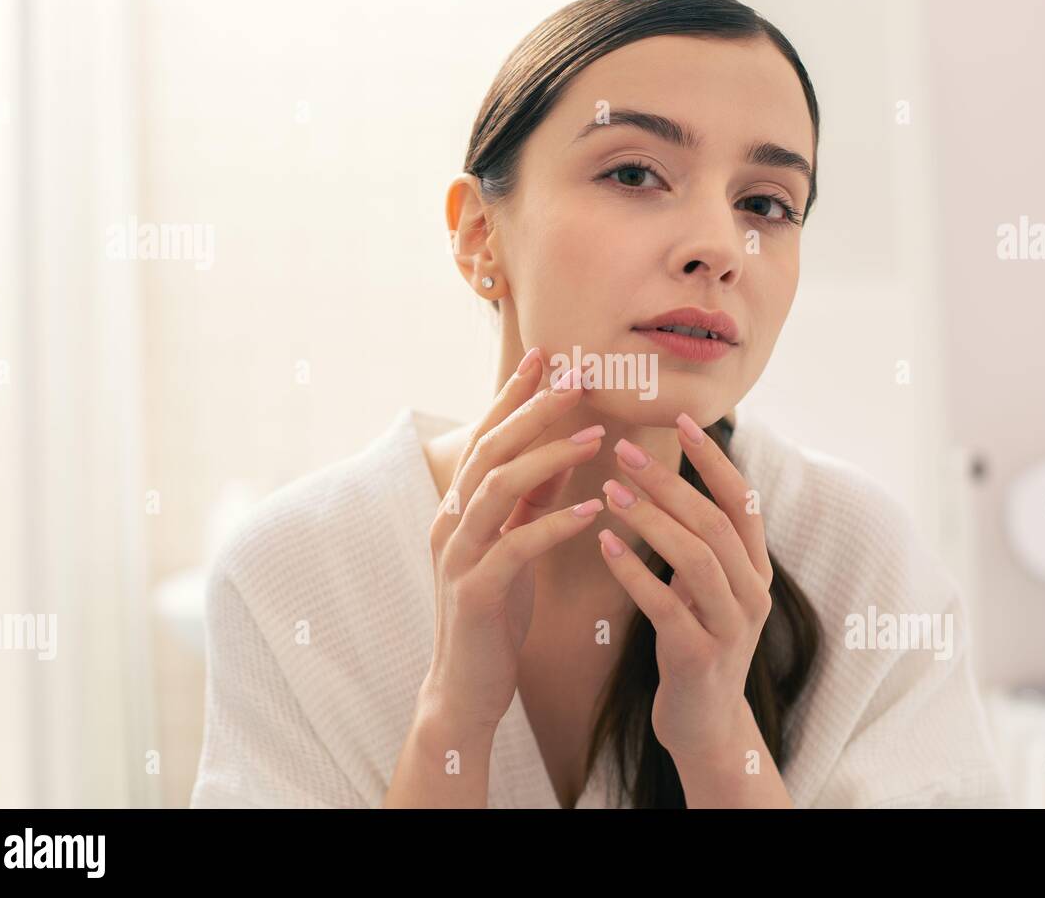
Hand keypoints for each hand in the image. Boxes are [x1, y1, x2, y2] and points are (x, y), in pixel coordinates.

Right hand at [420, 351, 604, 733]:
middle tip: (576, 378)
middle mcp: (450, 522)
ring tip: (594, 435)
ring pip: (497, 488)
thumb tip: (566, 449)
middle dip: (532, 410)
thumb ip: (533, 500)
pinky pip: (515, 547)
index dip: (512, 395)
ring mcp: (456, 557)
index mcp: (458, 507)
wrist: (465, 688)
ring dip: (548, 457)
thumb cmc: (494, 614)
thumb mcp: (515, 545)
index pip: (486, 436)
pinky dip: (554, 523)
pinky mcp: (474, 594)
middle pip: (489, 450)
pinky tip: (591, 510)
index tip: (545, 357)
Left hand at [595, 413, 772, 763]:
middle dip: (670, 481)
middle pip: (716, 523)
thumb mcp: (706, 590)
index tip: (681, 418)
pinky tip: (604, 545)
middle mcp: (753, 594)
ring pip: (697, 559)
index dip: (714, 459)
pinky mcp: (700, 658)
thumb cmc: (694, 644)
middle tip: (624, 450)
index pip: (743, 500)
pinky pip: (666, 606)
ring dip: (651, 520)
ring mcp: (731, 628)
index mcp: (756, 569)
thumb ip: (699, 544)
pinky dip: (634, 572)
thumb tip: (671, 483)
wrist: (703, 726)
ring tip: (609, 491)